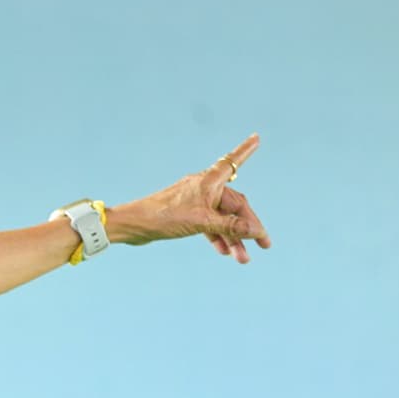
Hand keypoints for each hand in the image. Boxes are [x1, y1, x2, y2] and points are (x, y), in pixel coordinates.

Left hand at [109, 134, 271, 262]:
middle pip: (234, 204)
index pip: (233, 162)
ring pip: (222, 218)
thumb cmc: (165, 217)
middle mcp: (203, 188)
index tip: (257, 137)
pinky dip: (217, 237)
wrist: (134, 225)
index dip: (246, 150)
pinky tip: (224, 251)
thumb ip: (231, 226)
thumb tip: (257, 231)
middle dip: (249, 225)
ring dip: (234, 238)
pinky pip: (209, 224)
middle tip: (265, 245)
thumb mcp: (202, 222)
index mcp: (208, 181)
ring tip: (242, 259)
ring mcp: (194, 201)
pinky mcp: (185, 214)